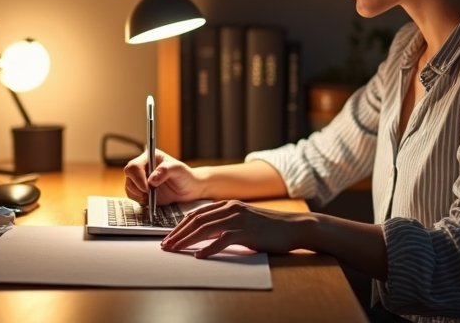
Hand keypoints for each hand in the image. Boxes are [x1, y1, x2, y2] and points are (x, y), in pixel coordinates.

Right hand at [123, 149, 205, 204]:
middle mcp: (143, 167)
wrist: (189, 190)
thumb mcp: (178, 170)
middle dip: (138, 187)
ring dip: (139, 195)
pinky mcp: (141, 191)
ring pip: (129, 187)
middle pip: (129, 176)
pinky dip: (140, 200)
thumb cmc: (185, 176)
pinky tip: (150, 200)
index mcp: (149, 157)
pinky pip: (133, 196)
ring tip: (152, 197)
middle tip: (150, 194)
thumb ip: (165, 171)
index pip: (134, 166)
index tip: (148, 188)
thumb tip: (151, 179)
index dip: (138, 178)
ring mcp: (140, 179)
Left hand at [160, 200, 311, 258]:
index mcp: (228, 204)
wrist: (293, 227)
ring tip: (175, 250)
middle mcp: (231, 208)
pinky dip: (208, 248)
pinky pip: (222, 240)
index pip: (196, 214)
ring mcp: (238, 219)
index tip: (169, 237)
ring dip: (186, 240)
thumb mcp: (243, 220)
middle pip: (196, 220)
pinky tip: (199, 256)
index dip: (179, 226)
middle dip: (177, 233)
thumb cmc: (269, 227)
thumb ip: (225, 224)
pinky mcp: (246, 232)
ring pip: (205, 229)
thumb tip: (205, 236)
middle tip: (165, 245)